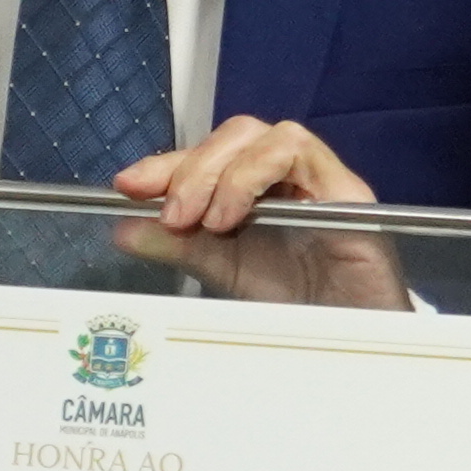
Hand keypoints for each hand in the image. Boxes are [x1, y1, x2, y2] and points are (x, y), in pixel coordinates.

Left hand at [109, 115, 404, 309]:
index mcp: (253, 185)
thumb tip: (122, 228)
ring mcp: (317, 176)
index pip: (206, 154)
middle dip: (192, 169)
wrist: (348, 335)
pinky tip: (235, 215)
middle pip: (234, 135)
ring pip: (265, 135)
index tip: (126, 185)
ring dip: (222, 172)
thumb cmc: (296, 300)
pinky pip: (298, 151)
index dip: (164, 164)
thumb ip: (176, 247)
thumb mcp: (221, 270)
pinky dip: (254, 175)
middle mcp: (286, 173)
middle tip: (171, 216)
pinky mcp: (346, 188)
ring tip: (205, 222)